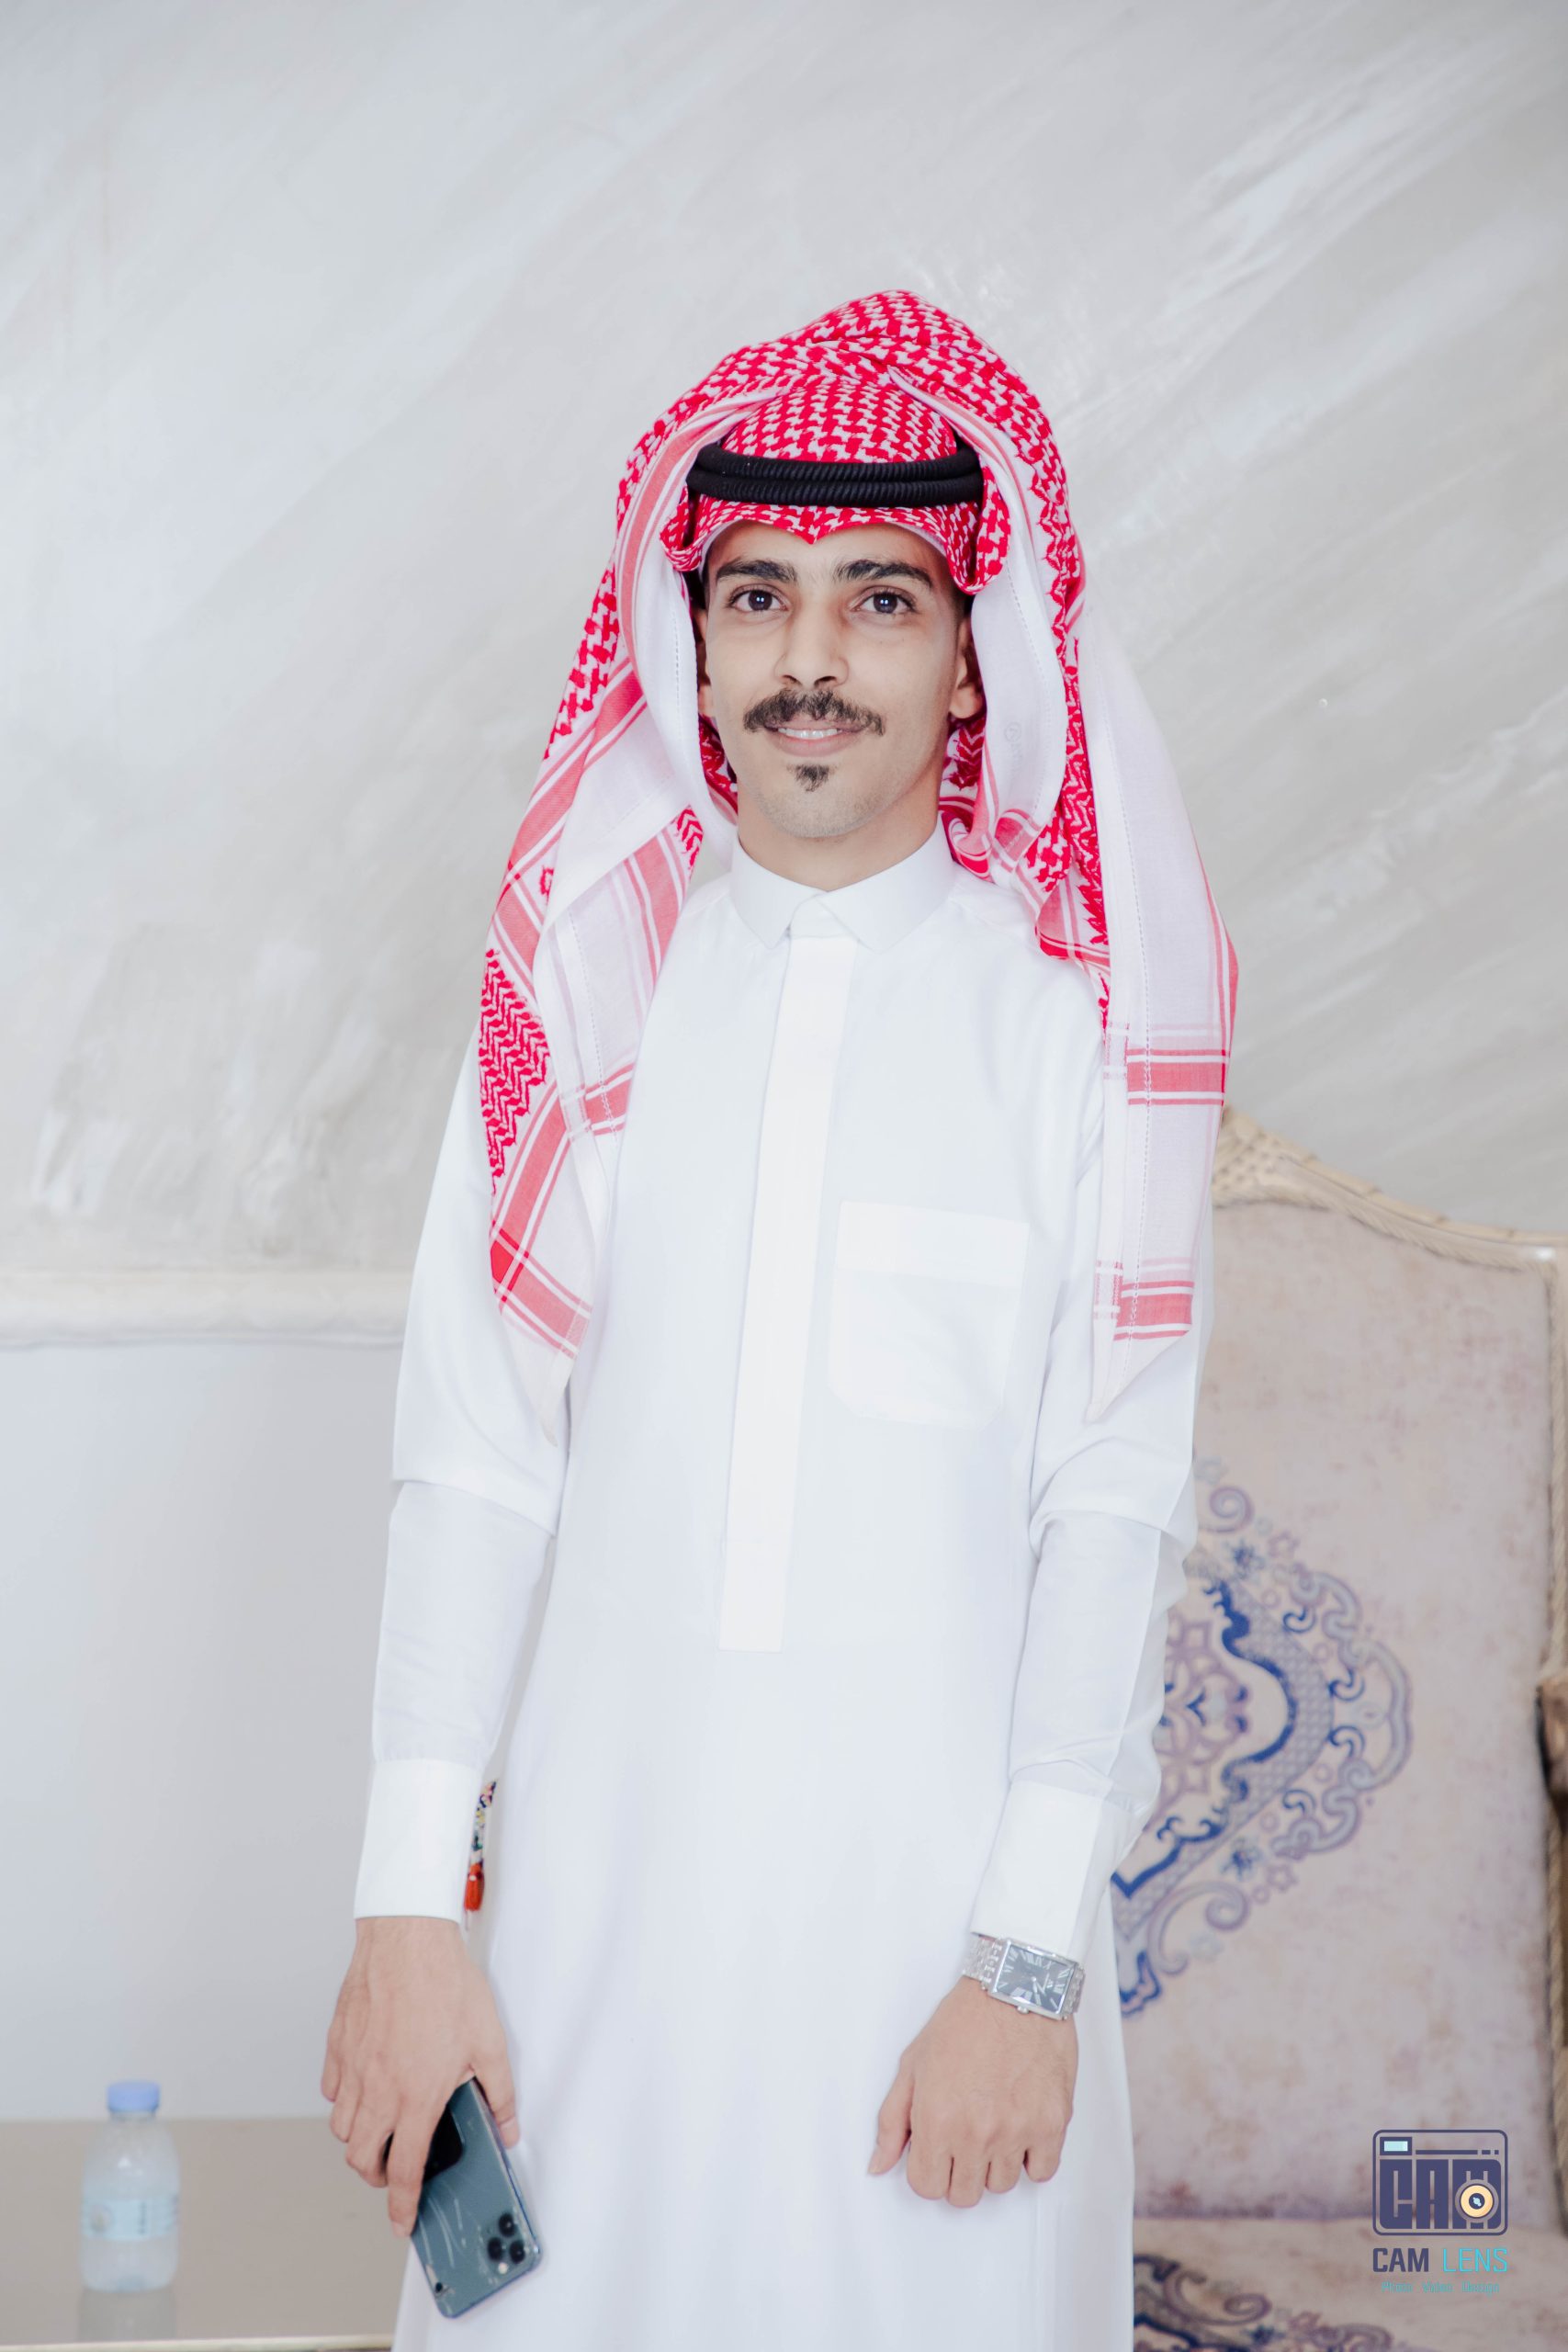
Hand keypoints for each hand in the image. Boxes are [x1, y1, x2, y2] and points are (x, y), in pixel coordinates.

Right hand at [321, 1916, 520, 2237]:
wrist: (408, 1938)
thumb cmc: (447, 1984)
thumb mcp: (490, 2041)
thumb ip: (500, 2092)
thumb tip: (508, 2127)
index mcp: (416, 2096)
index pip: (404, 2170)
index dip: (403, 2205)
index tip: (403, 2221)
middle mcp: (378, 2090)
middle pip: (361, 2158)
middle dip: (377, 2175)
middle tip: (395, 2169)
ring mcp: (354, 2068)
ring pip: (342, 2128)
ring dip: (359, 2139)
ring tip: (382, 2129)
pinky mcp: (338, 2045)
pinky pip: (333, 2090)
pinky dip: (345, 2100)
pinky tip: (366, 2086)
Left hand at [867, 1973, 1076, 2205]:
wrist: (1015, 1988)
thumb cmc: (964, 2021)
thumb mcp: (913, 2064)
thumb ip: (892, 2121)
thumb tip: (879, 2165)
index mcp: (937, 2120)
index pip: (927, 2187)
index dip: (928, 2169)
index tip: (936, 2150)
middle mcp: (976, 2133)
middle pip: (964, 2195)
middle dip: (958, 2170)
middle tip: (964, 2137)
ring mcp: (1017, 2132)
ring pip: (1001, 2186)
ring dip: (995, 2163)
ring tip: (994, 2124)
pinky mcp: (1052, 2124)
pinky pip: (1041, 2171)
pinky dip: (1032, 2157)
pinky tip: (1021, 2128)